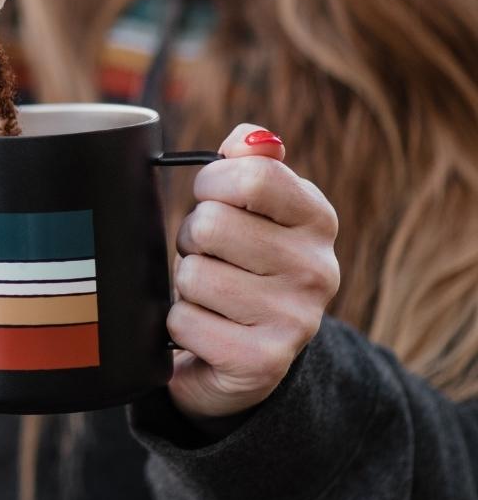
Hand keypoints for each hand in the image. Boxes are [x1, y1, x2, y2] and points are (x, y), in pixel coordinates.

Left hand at [167, 124, 339, 429]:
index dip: (212, 182)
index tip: (211, 197)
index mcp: (317, 219)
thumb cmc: (244, 260)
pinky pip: (183, 321)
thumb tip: (249, 137)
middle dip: (192, 237)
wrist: (255, 355)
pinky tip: (207, 329)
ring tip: (211, 292)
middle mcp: (318, 270)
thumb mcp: (256, 205)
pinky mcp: (262, 362)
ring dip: (186, 283)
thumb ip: (250, 160)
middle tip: (210, 254)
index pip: (253, 176)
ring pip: (192, 274)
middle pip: (210, 224)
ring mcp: (294, 319)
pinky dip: (180, 324)